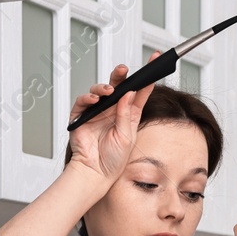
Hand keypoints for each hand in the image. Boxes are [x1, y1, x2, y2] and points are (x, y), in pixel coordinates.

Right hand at [66, 58, 159, 185]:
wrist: (95, 174)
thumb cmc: (113, 160)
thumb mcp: (126, 136)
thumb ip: (126, 114)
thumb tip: (129, 93)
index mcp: (128, 113)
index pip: (139, 91)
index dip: (146, 76)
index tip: (155, 61)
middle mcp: (113, 109)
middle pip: (118, 85)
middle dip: (121, 75)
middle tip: (124, 69)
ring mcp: (97, 112)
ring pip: (100, 90)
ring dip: (104, 87)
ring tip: (109, 91)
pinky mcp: (82, 116)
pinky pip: (83, 101)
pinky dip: (88, 98)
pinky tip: (95, 100)